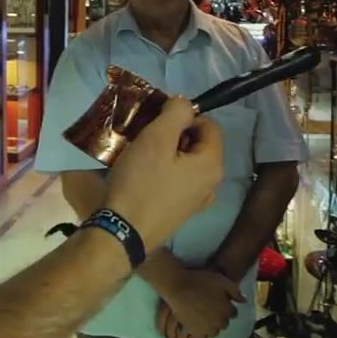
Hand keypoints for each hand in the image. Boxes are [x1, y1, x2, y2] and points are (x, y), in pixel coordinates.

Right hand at [102, 97, 222, 250]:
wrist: (123, 233)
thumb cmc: (141, 182)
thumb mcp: (157, 138)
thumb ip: (176, 113)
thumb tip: (185, 104)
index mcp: (213, 164)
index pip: (210, 124)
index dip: (185, 117)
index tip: (158, 123)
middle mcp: (212, 184)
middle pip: (198, 144)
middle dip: (174, 135)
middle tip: (147, 138)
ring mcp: (197, 201)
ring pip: (186, 163)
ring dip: (166, 153)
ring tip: (141, 156)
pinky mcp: (180, 213)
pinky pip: (177, 181)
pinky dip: (163, 172)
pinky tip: (142, 176)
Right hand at [157, 270, 244, 337]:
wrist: (179, 287)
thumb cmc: (201, 281)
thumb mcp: (222, 281)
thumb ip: (235, 291)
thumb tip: (244, 300)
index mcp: (227, 311)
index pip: (233, 313)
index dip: (227, 307)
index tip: (221, 301)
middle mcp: (220, 323)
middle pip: (224, 323)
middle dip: (220, 317)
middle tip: (212, 308)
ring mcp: (207, 329)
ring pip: (214, 331)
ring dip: (212, 326)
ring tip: (205, 318)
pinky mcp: (194, 332)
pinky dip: (202, 334)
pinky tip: (198, 327)